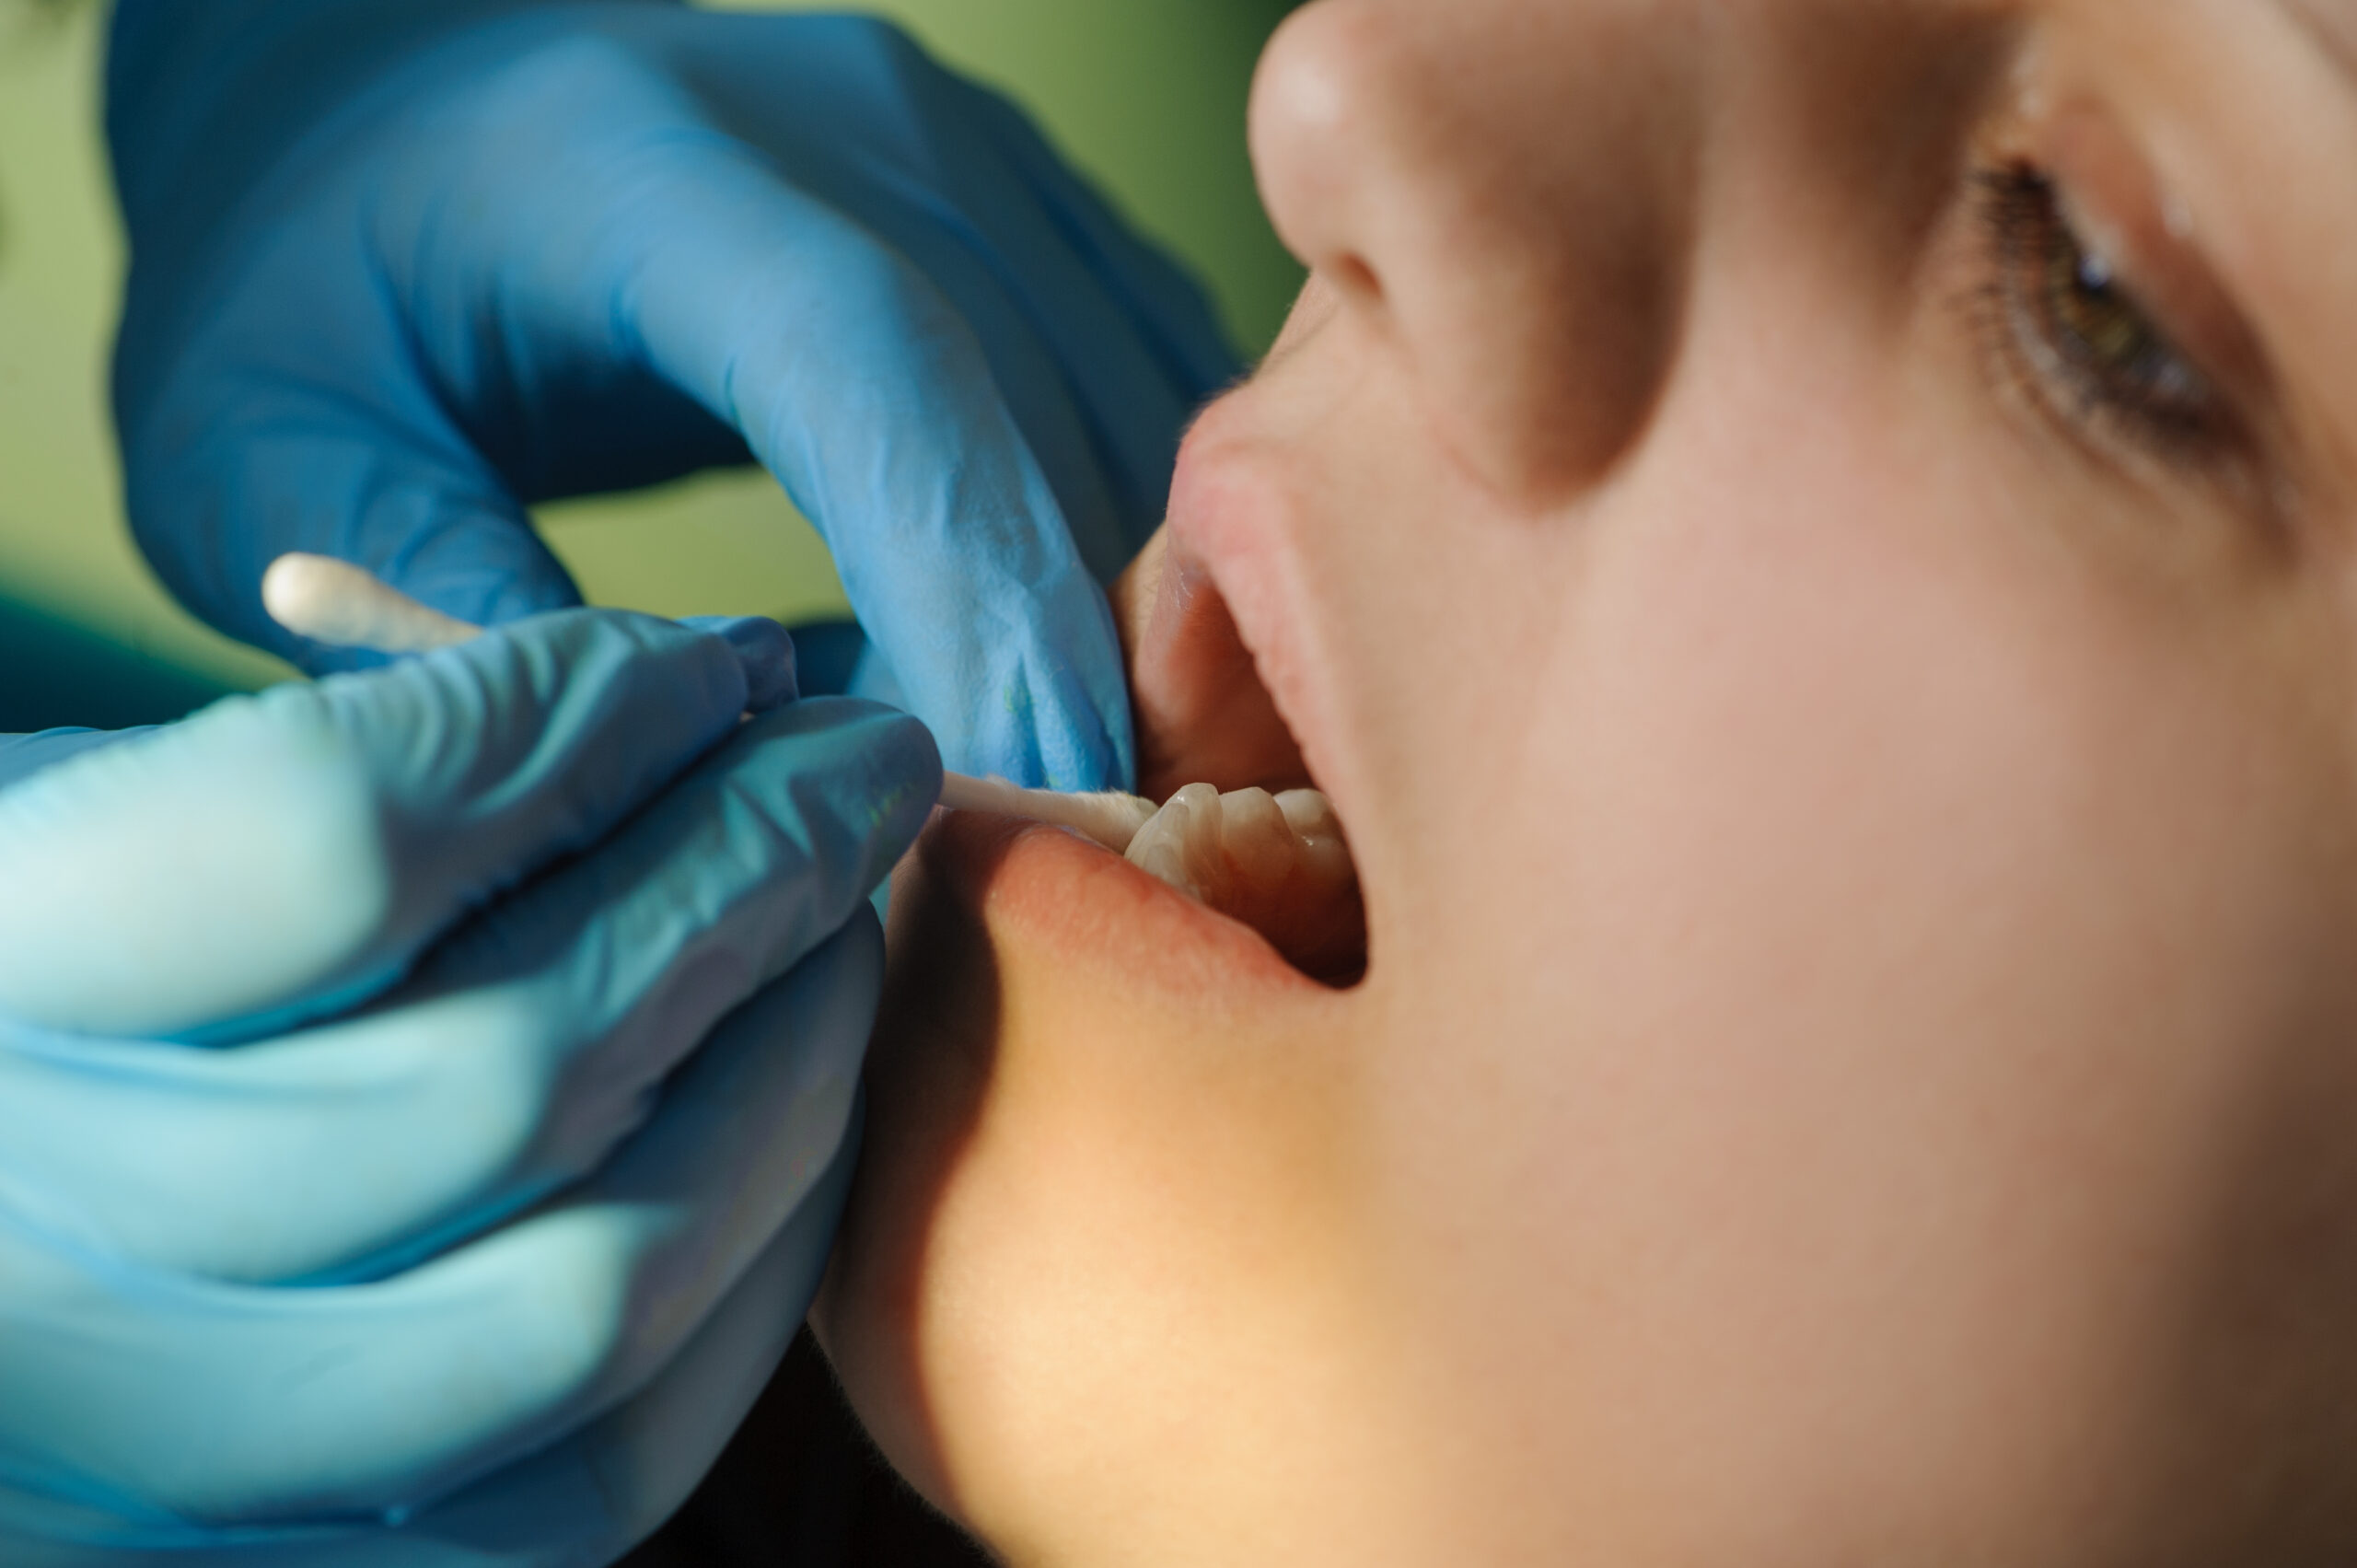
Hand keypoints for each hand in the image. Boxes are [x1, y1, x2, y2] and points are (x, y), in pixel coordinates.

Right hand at [0, 611, 938, 1561]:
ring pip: (593, 1291)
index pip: (333, 840)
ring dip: (787, 1069)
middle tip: (858, 762)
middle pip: (507, 1073)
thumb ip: (357, 747)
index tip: (706, 663)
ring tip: (836, 929)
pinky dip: (750, 1261)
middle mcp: (37, 1285)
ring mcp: (173, 1474)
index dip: (579, 725)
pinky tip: (786, 1112)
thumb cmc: (49, 982)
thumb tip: (716, 682)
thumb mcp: (95, 817)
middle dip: (746, 878)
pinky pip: (611, 1458)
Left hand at [109, 0, 1239, 792]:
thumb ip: (443, 609)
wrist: (387, 79)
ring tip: (1005, 783)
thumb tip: (687, 788)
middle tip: (1006, 872)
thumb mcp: (272, 446)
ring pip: (1133, 425)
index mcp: (652, 169)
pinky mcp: (1027, 202)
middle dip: (1059, 668)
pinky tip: (1031, 657)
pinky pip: (1146, 397)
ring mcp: (969, 156)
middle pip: (1044, 421)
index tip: (1022, 807)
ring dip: (1104, 622)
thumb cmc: (311, 264)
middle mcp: (861, 132)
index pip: (880, 370)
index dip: (978, 597)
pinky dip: (1116, 547)